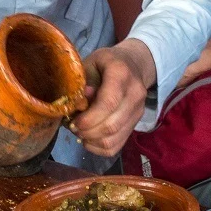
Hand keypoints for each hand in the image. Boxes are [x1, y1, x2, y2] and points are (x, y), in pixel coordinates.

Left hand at [71, 39, 156, 156]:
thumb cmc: (106, 63)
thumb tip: (77, 105)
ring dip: (91, 141)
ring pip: (113, 139)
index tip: (73, 122)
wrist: (134, 65)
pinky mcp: (136, 123)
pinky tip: (89, 139)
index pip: (108, 103)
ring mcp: (138, 111)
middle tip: (73, 127)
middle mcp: (135, 93)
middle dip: (87, 132)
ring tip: (79, 132)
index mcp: (121, 74)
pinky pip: (117, 146)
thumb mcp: (90, 63)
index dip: (89, 118)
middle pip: (111, 125)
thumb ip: (82, 82)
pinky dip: (99, 148)